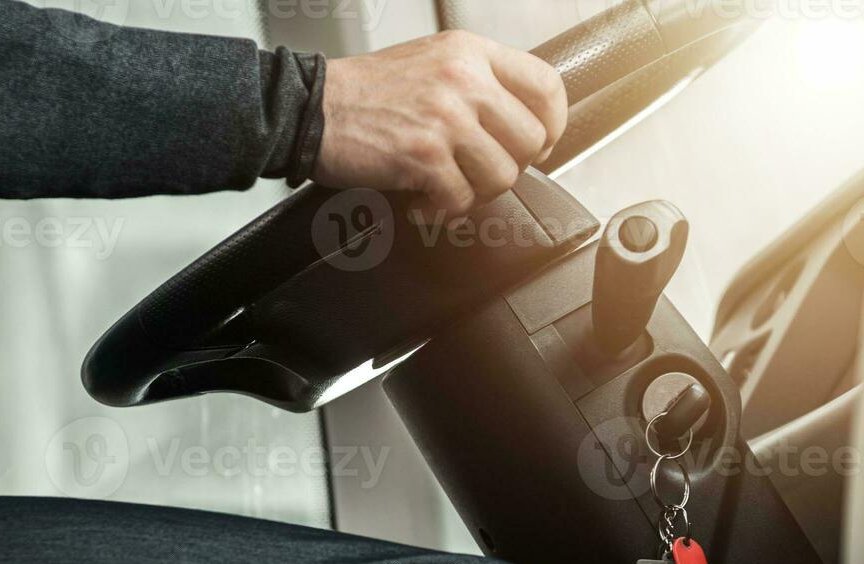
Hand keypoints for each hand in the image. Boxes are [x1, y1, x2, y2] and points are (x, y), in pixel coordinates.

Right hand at [313, 31, 568, 219]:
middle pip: (531, 140)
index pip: (546, 85)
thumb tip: (519, 124)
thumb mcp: (432, 63)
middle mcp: (464, 79)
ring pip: (503, 176)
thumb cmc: (365, 92)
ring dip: (475, 193)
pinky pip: (462, 199)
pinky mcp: (425, 155)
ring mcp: (446, 117)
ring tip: (445, 187)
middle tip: (477, 172)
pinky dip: (442, 211)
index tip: (539, 144)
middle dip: (508, 167)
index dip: (552, 124)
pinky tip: (421, 200)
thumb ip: (478, 84)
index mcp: (470, 53)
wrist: (310, 108)